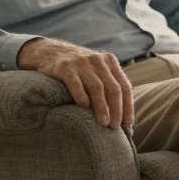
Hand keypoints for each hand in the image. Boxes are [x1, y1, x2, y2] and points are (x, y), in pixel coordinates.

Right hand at [17, 38, 133, 129]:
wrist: (50, 52)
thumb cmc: (79, 69)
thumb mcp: (97, 70)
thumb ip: (110, 85)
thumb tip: (123, 117)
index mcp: (110, 62)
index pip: (124, 86)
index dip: (128, 106)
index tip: (128, 123)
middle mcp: (98, 61)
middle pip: (113, 88)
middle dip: (116, 109)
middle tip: (115, 127)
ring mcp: (82, 63)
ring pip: (97, 87)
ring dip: (101, 107)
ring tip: (103, 123)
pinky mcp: (65, 67)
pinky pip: (75, 83)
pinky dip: (81, 95)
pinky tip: (84, 106)